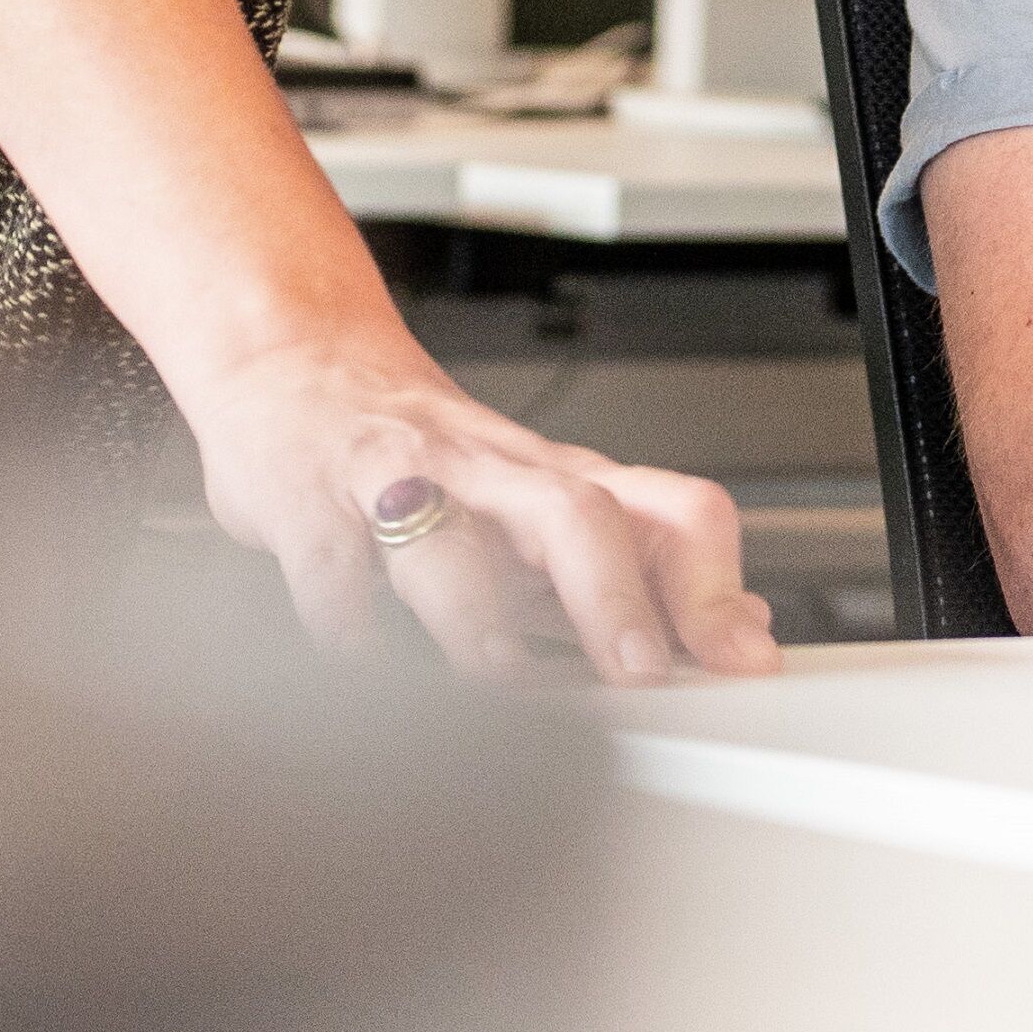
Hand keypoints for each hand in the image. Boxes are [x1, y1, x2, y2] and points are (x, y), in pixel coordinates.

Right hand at [181, 332, 782, 686]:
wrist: (291, 356)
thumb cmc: (421, 447)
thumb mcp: (536, 495)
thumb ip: (631, 561)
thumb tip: (741, 629)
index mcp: (555, 480)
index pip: (669, 508)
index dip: (711, 585)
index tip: (737, 659)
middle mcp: (490, 474)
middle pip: (576, 514)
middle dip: (614, 598)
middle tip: (636, 675)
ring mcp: (397, 482)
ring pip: (448, 538)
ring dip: (478, 618)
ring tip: (498, 676)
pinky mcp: (307, 502)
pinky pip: (331, 571)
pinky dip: (349, 630)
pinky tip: (364, 663)